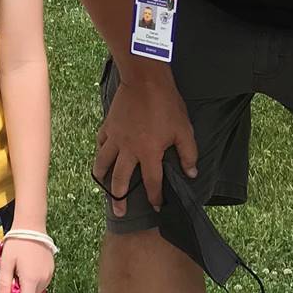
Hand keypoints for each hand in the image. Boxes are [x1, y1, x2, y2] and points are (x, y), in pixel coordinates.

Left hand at [0, 236, 53, 292]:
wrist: (32, 226)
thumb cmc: (16, 244)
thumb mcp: (6, 263)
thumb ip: (4, 284)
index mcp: (31, 279)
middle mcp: (44, 280)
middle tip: (13, 279)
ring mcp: (50, 274)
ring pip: (38, 291)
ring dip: (28, 288)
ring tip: (20, 272)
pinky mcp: (52, 269)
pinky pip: (43, 282)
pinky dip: (34, 281)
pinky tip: (28, 268)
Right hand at [95, 65, 198, 214]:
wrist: (145, 80)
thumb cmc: (167, 104)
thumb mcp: (184, 130)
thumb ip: (188, 154)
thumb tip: (191, 173)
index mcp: (149, 152)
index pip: (152, 183)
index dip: (155, 197)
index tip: (156, 206)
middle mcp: (129, 149)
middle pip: (120, 180)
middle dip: (119, 199)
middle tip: (119, 212)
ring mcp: (115, 138)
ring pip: (103, 163)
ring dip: (102, 178)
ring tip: (103, 186)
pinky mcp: (108, 126)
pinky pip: (101, 143)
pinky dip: (101, 152)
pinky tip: (103, 155)